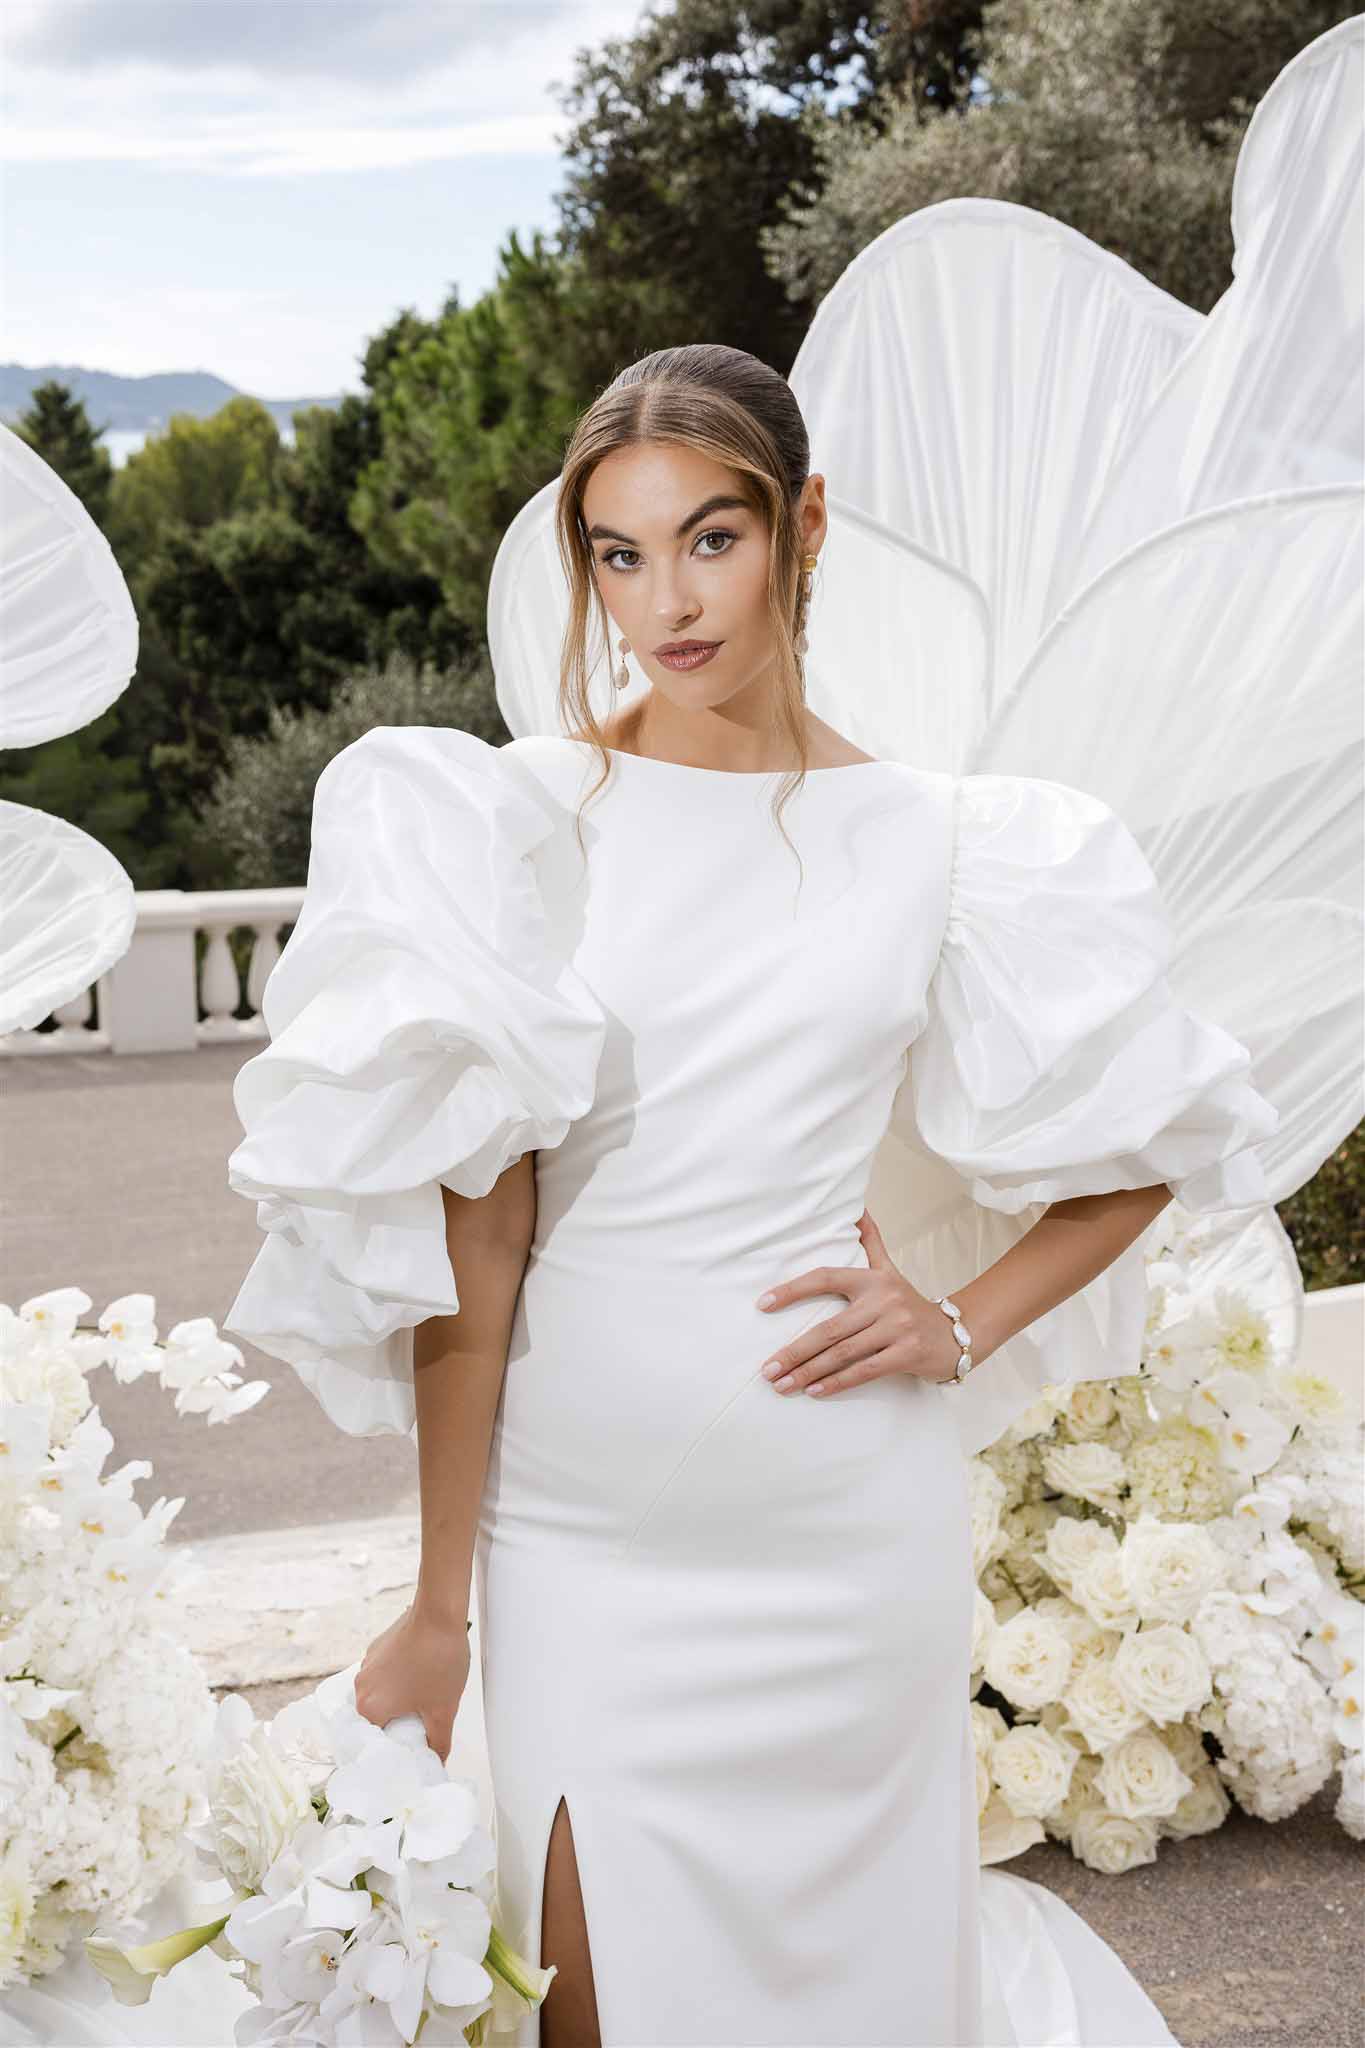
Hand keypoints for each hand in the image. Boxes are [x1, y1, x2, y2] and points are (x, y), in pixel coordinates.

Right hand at [354, 1600, 471, 1764]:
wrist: (439, 1614)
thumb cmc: (439, 1661)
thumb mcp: (443, 1710)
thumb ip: (438, 1743)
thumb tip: (438, 1761)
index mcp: (369, 1707)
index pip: (376, 1741)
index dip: (396, 1746)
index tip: (412, 1747)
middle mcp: (360, 1686)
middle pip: (376, 1718)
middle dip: (398, 1723)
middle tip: (423, 1723)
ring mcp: (367, 1664)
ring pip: (380, 1694)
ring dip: (398, 1699)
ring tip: (424, 1697)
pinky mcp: (377, 1647)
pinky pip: (384, 1673)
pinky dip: (398, 1679)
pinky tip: (421, 1674)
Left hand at [756, 1209, 961, 1396]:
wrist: (956, 1333)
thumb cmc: (910, 1304)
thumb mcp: (889, 1270)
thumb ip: (871, 1241)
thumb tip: (855, 1207)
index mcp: (872, 1279)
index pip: (825, 1278)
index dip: (792, 1290)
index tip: (762, 1304)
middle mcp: (883, 1300)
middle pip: (829, 1329)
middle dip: (794, 1351)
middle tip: (767, 1369)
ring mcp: (896, 1328)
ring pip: (843, 1353)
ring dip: (809, 1372)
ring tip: (781, 1385)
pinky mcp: (906, 1354)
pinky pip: (864, 1371)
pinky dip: (836, 1383)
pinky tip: (814, 1391)